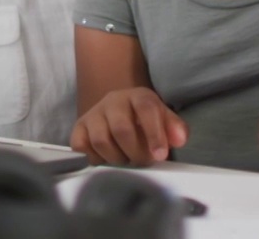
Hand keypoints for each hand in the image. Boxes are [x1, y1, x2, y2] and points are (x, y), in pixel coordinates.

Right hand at [70, 88, 187, 165]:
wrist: (119, 112)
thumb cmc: (144, 120)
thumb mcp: (164, 120)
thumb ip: (175, 128)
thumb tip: (179, 139)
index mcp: (138, 96)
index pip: (146, 108)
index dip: (154, 133)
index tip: (160, 156)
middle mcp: (113, 101)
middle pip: (121, 128)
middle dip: (135, 152)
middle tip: (143, 162)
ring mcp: (93, 114)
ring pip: (100, 140)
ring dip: (116, 158)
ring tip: (126, 161)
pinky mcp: (79, 128)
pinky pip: (81, 146)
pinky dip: (95, 158)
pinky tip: (106, 159)